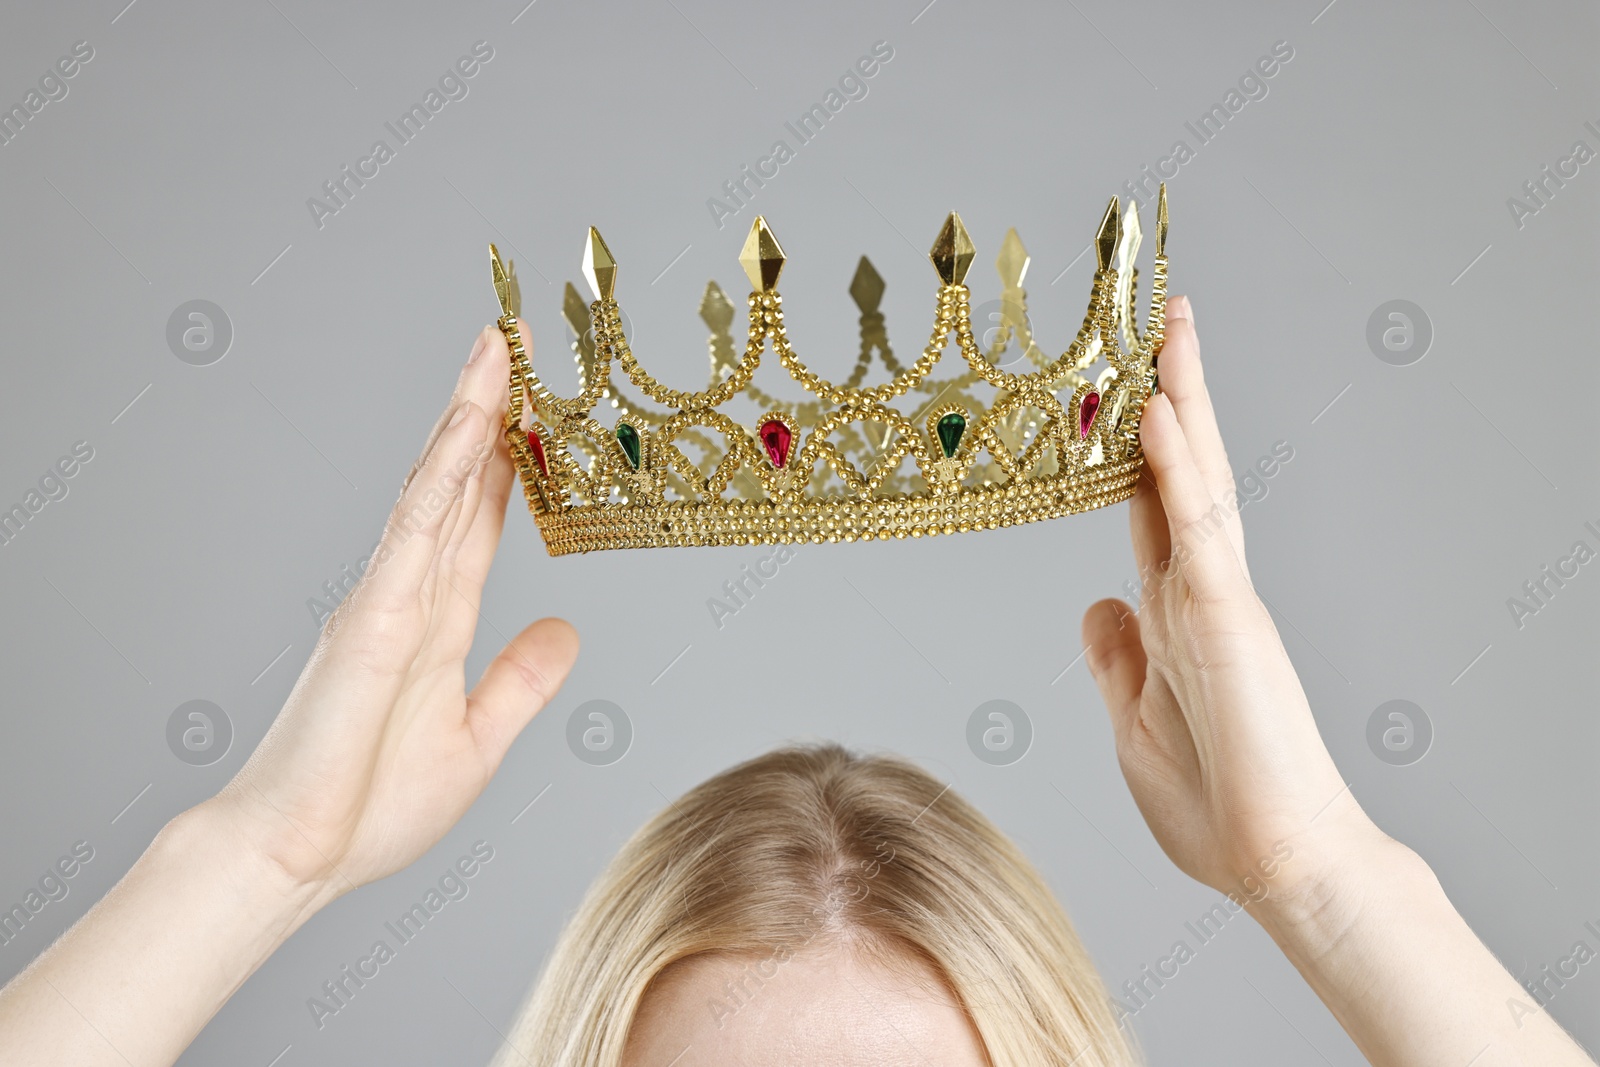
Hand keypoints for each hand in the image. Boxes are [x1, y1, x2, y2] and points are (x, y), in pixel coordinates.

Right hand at [209, 325, 578, 897]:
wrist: (297, 860)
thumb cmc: (368, 810)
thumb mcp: (476, 739)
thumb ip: (518, 682)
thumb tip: (566, 633)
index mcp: (436, 622)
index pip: (482, 520)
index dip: (509, 462)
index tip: (537, 407)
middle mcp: (411, 595)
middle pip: (458, 483)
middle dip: (488, 411)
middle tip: (517, 339)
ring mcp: (387, 599)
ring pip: (435, 487)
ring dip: (468, 415)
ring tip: (500, 349)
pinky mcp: (371, 617)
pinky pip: (414, 531)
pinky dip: (443, 474)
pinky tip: (468, 425)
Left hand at [1081, 295, 1380, 903]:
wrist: (1276, 862)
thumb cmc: (1216, 801)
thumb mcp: (1135, 720)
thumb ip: (1119, 660)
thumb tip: (1099, 608)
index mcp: (1175, 611)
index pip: (1151, 503)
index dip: (1133, 442)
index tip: (1114, 385)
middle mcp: (1200, 589)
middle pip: (1182, 470)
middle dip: (1170, 391)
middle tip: (1156, 318)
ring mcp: (1219, 598)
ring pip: (1197, 478)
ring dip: (1180, 399)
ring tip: (1164, 326)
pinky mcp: (1228, 619)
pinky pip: (1195, 527)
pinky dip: (1176, 467)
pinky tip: (1160, 411)